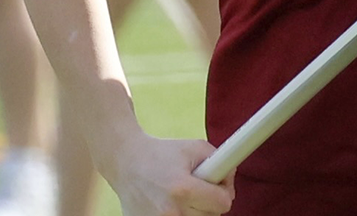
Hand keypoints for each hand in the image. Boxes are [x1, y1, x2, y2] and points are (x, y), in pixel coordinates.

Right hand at [106, 134, 233, 215]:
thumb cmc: (162, 153)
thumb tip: (231, 177)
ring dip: (195, 212)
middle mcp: (170, 211)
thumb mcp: (194, 147)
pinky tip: (172, 205)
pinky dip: (181, 215)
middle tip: (196, 188)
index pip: (223, 203)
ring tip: (182, 195)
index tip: (217, 185)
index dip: (223, 191)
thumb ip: (221, 159)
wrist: (125, 163)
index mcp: (182, 188)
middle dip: (208, 202)